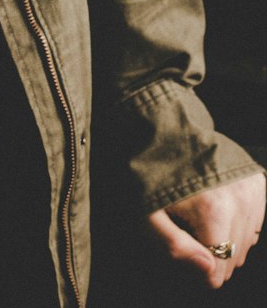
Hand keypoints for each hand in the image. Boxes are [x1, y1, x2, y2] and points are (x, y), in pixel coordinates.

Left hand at [148, 171, 265, 288]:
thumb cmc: (154, 175)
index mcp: (213, 211)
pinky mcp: (257, 184)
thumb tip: (209, 271)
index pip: (218, 271)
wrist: (168, 132)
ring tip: (201, 214)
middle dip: (211, 253)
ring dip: (225, 238)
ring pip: (246, 244)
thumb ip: (175, 246)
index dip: (197, 266)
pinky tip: (217, 207)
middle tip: (189, 226)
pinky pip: (254, 224)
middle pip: (233, 259)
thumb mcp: (149, 212)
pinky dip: (237, 223)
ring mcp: (251, 192)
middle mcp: (240, 202)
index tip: (184, 245)